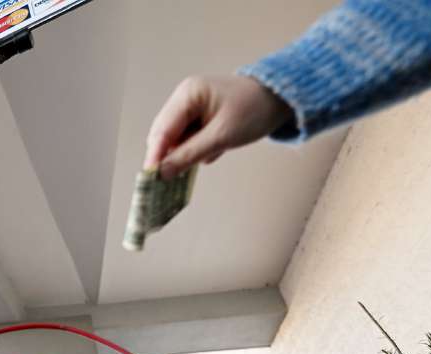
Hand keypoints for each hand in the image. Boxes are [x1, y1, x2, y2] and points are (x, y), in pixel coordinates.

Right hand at [145, 75, 293, 179]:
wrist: (281, 99)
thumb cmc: (254, 111)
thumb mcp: (222, 136)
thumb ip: (189, 154)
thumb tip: (162, 172)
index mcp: (187, 95)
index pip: (162, 130)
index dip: (154, 156)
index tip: (150, 180)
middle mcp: (184, 98)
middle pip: (164, 135)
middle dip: (168, 157)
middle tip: (170, 180)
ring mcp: (190, 107)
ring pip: (176, 139)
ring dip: (187, 153)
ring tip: (211, 154)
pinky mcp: (199, 117)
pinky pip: (188, 138)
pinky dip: (197, 149)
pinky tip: (216, 149)